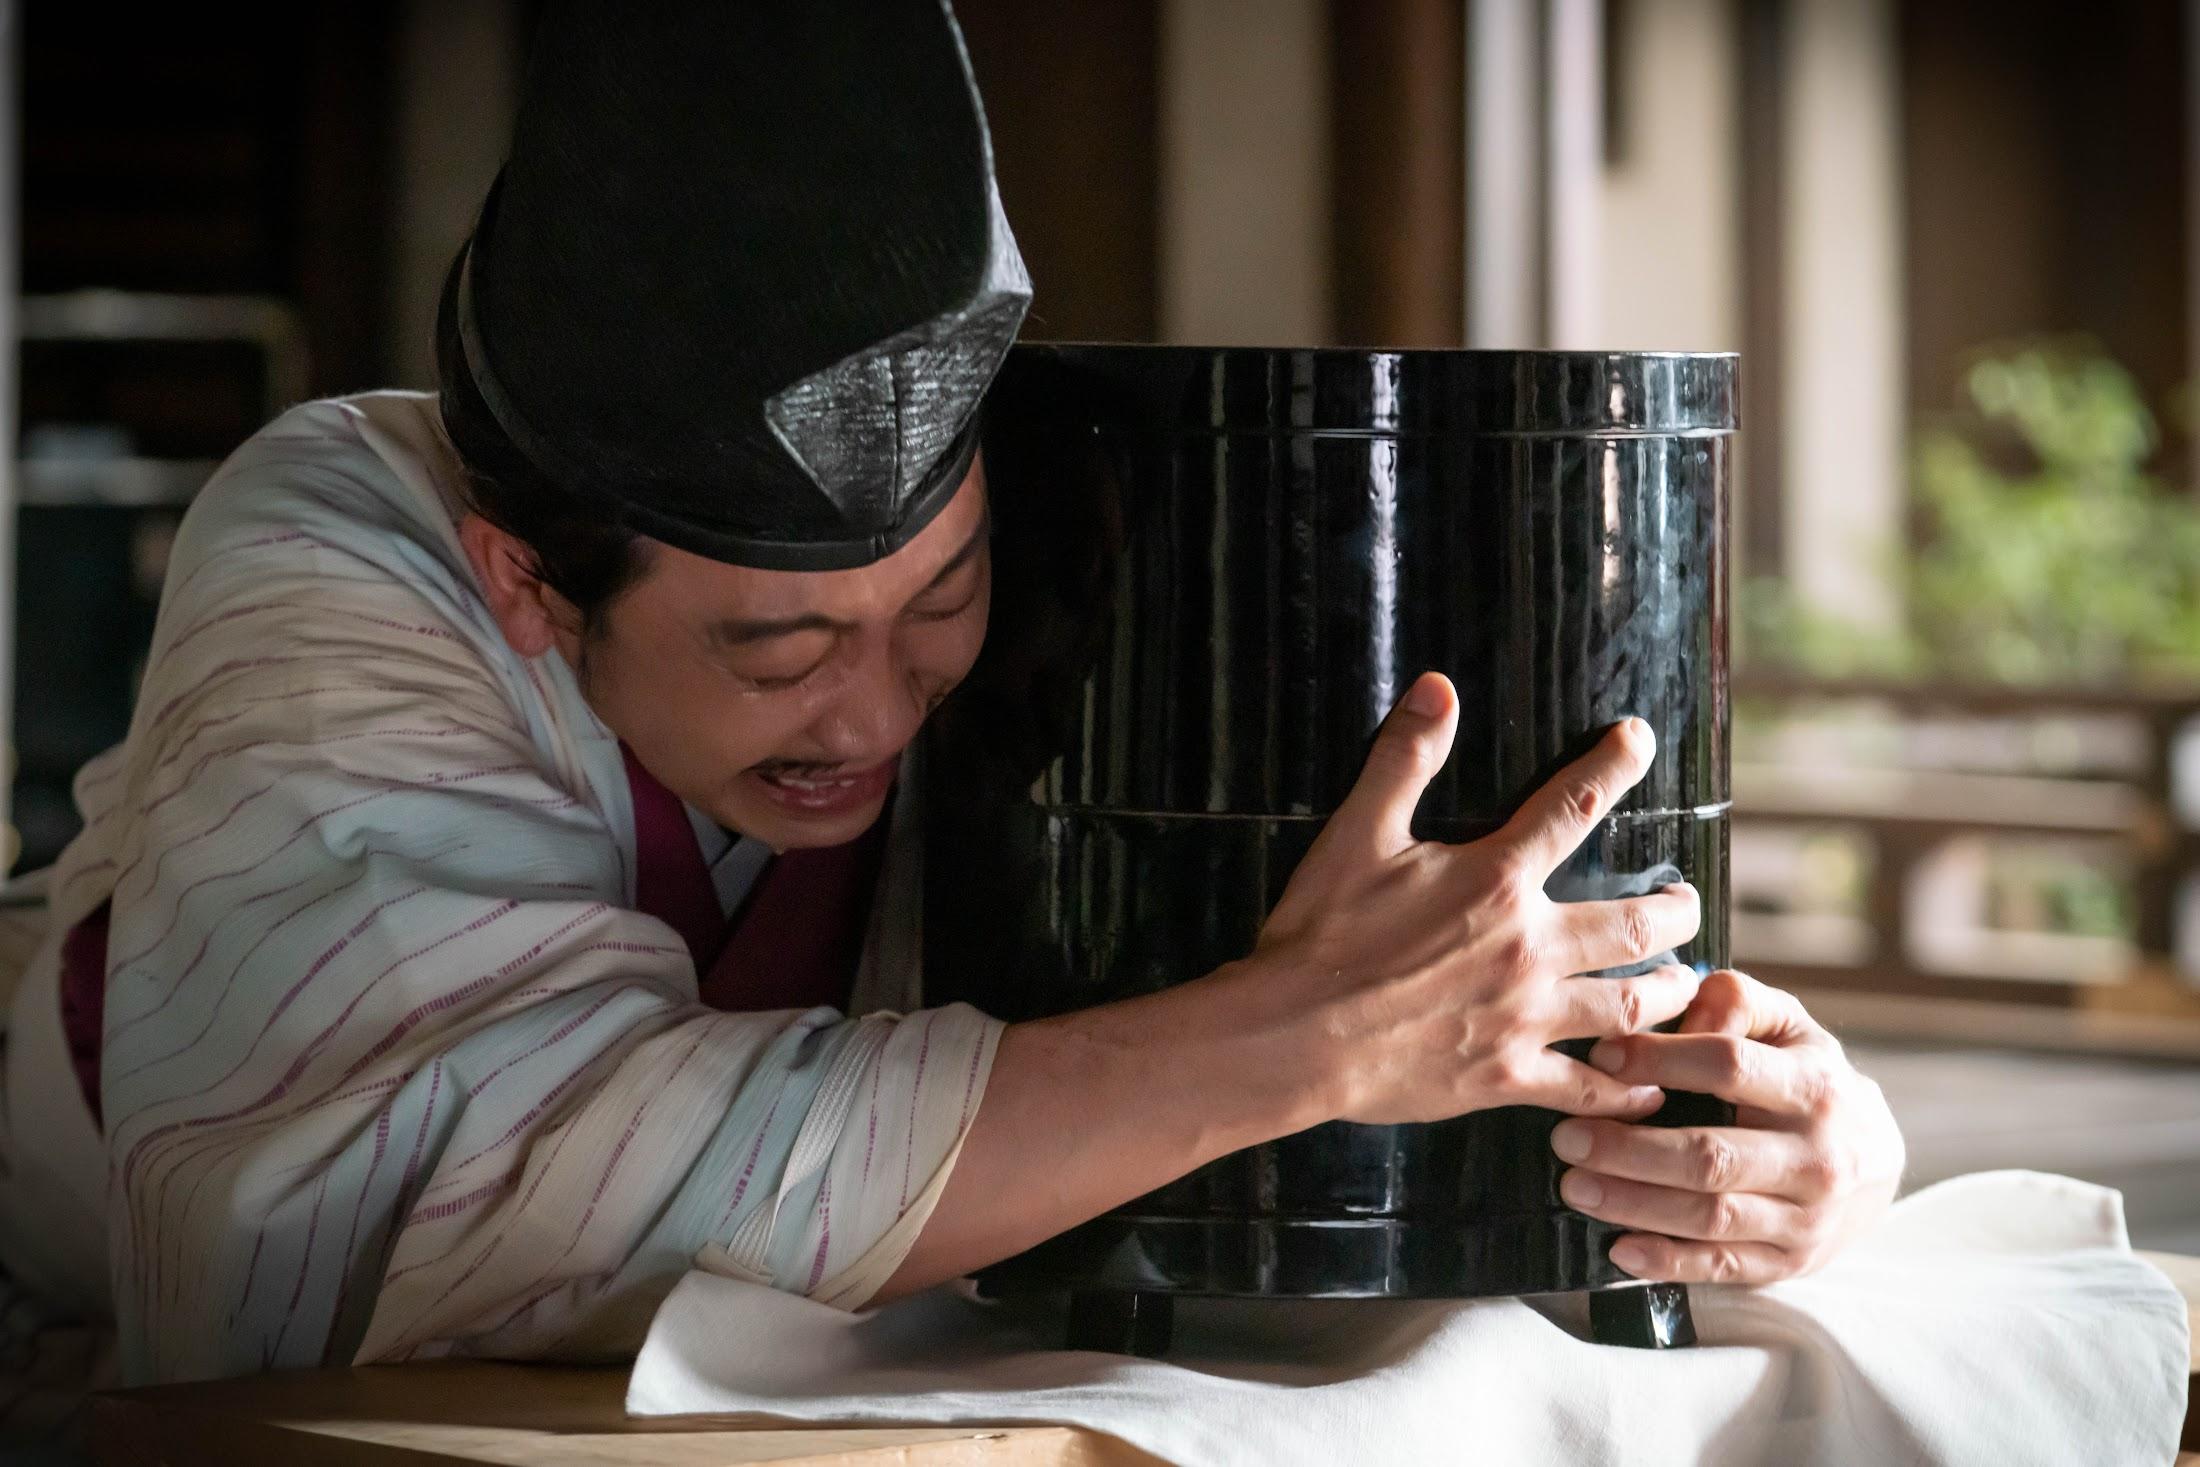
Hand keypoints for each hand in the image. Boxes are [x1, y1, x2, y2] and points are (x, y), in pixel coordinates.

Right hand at [1246, 671, 1703, 1126]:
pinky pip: (1588, 1085)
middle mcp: (1527, 948)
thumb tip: (1438, 688)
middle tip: (1684, 902)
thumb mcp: (1355, 834)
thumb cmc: (1321, 936)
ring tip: (1685, 983)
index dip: (1614, 764)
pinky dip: (1627, 1088)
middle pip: (1634, 925)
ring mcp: (1524, 1018)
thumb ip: (1404, 759)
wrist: (1291, 1037)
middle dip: (1674, 910)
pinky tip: (1649, 1088)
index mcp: (1494, 879)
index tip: (1640, 741)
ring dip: (1668, 992)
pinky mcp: (1506, 1076)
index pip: (1572, 806)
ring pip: (1629, 1006)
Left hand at [1549, 968, 1905, 1282]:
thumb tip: (1684, 997)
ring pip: (1710, 1217)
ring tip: (1575, 1186)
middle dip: (1629, 1148)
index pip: (1729, 1066)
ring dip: (1634, 1204)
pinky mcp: (1790, 1263)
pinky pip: (1722, 1267)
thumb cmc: (1808, 1080)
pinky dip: (1667, 1262)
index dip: (1659, 1059)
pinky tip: (1619, 1249)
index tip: (1600, 1056)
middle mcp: (1817, 1157)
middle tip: (1567, 1138)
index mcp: (1815, 1086)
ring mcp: (1807, 1218)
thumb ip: (1738, 1000)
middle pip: (1711, 1155)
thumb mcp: (1787, 1027)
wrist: (1876, 1163)